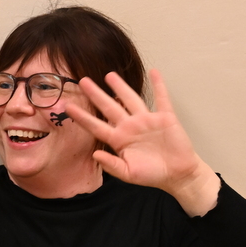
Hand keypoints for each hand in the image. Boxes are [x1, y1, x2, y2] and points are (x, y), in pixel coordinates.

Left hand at [63, 69, 219, 215]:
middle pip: (109, 107)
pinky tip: (154, 72)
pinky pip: (162, 99)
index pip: (97, 126)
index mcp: (119, 140)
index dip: (83, 117)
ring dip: (121, 87)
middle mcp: (130, 126)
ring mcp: (147, 120)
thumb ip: (111, 165)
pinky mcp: (165, 118)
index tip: (68, 107)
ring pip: (131, 99)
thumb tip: (95, 155)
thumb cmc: (151, 175)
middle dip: (96, 94)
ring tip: (109, 74)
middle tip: (83, 80)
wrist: (177, 174)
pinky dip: (159, 86)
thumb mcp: (128, 174)